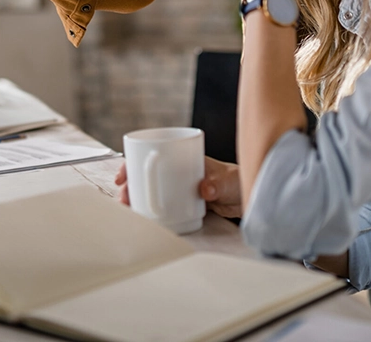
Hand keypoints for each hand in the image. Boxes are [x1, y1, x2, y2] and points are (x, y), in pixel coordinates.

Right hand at [115, 156, 242, 218]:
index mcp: (184, 157)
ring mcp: (179, 186)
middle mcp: (178, 170)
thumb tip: (204, 189)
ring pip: (153, 189)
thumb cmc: (237, 180)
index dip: (134, 162)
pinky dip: (152, 208)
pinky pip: (163, 203)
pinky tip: (146, 216)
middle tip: (124, 197)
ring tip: (131, 209)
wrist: (247, 196)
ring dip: (139, 197)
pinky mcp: (183, 202)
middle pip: (148, 173)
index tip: (124, 175)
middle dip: (132, 184)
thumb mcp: (228, 181)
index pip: (153, 153)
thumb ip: (217, 184)